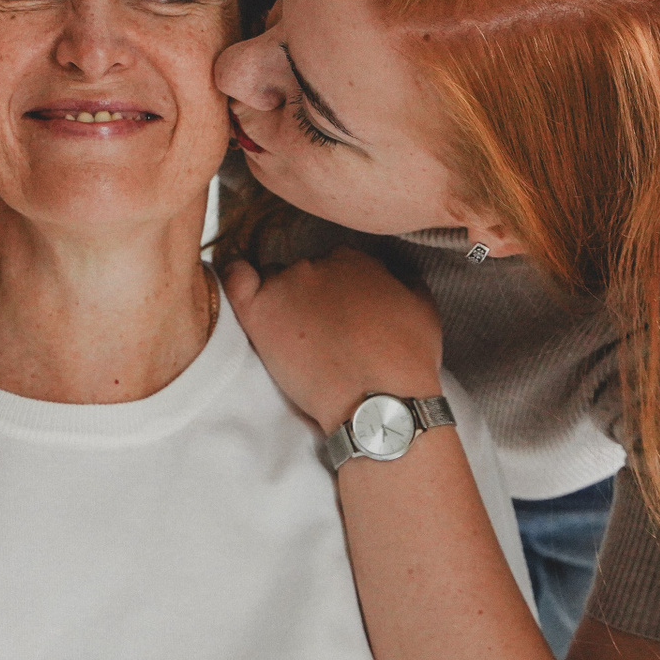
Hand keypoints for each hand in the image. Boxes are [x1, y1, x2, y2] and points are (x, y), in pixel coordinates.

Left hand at [223, 249, 442, 428]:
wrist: (377, 400)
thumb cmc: (405, 361)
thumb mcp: (424, 309)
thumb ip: (404, 280)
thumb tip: (393, 273)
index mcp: (354, 259)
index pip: (336, 264)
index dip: (339, 291)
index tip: (342, 315)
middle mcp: (317, 263)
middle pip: (304, 273)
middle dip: (311, 297)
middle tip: (322, 334)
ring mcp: (286, 285)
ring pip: (274, 282)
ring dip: (282, 302)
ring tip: (295, 337)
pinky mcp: (260, 312)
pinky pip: (235, 279)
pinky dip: (235, 278)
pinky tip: (241, 286)